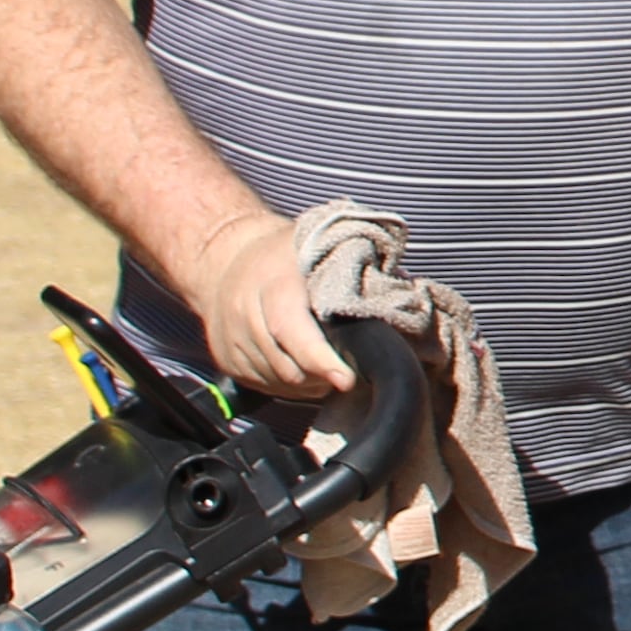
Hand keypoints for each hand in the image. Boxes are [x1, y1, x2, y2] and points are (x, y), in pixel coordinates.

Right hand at [176, 207, 348, 399]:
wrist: (223, 255)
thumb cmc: (287, 255)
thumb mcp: (321, 244)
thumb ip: (362, 266)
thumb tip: (407, 290)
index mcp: (274, 281)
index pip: (291, 327)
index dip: (318, 358)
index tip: (345, 379)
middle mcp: (245, 310)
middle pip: (286, 364)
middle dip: (321, 375)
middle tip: (346, 369)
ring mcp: (231, 337)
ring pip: (277, 380)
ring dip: (306, 382)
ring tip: (326, 365)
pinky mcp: (226, 358)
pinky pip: (262, 385)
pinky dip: (287, 384)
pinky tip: (301, 365)